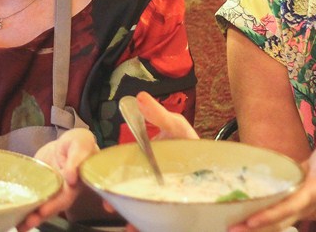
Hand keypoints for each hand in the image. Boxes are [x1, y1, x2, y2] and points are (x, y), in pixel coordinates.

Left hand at [18, 128, 99, 231]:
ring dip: (30, 216)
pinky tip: (12, 212)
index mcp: (75, 184)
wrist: (66, 143)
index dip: (54, 206)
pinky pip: (31, 196)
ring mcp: (49, 190)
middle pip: (51, 207)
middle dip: (38, 216)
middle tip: (26, 223)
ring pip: (41, 206)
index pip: (65, 198)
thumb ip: (77, 159)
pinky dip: (23, 205)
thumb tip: (71, 178)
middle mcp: (62, 192)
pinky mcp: (38, 186)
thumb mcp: (80, 144)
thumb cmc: (77, 143)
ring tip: (18, 225)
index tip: (43, 211)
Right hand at [104, 92, 198, 229]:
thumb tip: (140, 97)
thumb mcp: (176, 126)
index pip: (118, 167)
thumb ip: (160, 114)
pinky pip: (153, 220)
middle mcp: (145, 178)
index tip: (100, 181)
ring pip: (136, 207)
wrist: (215, 164)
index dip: (107, 175)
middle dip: (114, 199)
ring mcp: (157, 195)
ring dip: (129, 214)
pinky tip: (140, 226)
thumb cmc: (189, 143)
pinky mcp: (169, 210)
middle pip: (124, 190)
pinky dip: (146, 224)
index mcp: (142, 159)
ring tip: (128, 222)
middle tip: (109, 204)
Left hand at [228, 134, 315, 231]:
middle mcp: (304, 205)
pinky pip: (273, 219)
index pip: (291, 206)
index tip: (251, 220)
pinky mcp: (290, 208)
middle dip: (257, 228)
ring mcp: (297, 209)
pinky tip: (239, 223)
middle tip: (231, 229)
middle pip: (280, 221)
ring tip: (229, 228)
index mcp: (314, 192)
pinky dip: (258, 224)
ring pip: (275, 224)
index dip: (272, 214)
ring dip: (254, 229)